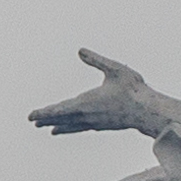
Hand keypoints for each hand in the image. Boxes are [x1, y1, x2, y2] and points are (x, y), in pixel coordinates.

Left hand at [32, 51, 169, 134]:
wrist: (149, 112)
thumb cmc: (133, 89)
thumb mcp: (115, 69)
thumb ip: (96, 60)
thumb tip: (80, 50)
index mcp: (86, 103)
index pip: (59, 109)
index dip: (44, 112)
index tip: (31, 116)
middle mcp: (88, 115)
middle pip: (62, 118)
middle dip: (47, 119)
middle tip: (32, 121)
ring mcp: (96, 122)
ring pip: (72, 125)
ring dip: (60, 126)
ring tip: (49, 129)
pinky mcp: (104, 125)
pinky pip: (83, 127)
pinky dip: (73, 128)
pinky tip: (73, 128)